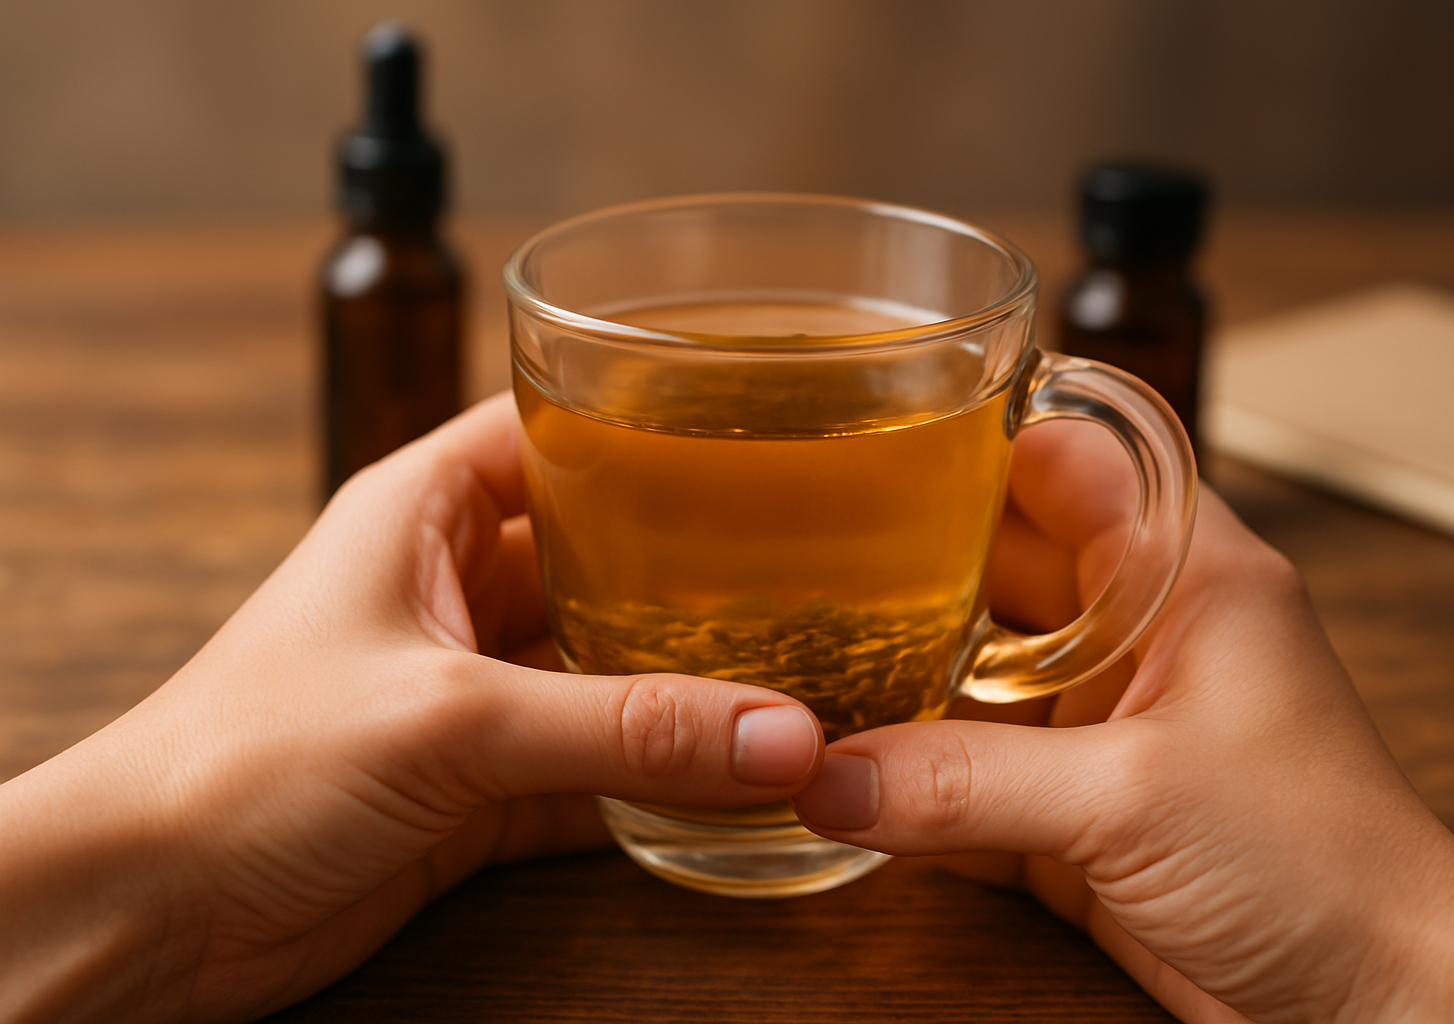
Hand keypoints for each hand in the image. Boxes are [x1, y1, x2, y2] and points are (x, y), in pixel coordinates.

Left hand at [0, 393, 823, 1023]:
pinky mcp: (479, 784)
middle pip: (601, 552)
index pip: (554, 426)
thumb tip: (780, 735)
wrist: (152, 909)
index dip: (648, 422)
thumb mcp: (452, 720)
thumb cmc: (242, 762)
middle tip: (813, 565)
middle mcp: (452, 587)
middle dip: (697, 566)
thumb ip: (624, 726)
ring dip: (685, 682)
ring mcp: (471, 689)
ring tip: (798, 672)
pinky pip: (594, 767)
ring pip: (606, 666)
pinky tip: (736, 780)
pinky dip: (658, 779)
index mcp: (424, 510)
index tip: (757, 431)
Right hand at [793, 420, 1453, 1022]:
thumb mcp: (1129, 800)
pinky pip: (971, 776)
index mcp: (1183, 575)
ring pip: (972, 675)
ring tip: (796, 665)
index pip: (1066, 462)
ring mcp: (1102, 723)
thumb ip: (966, 786)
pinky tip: (842, 777)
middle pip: (995, 567)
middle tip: (793, 557)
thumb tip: (826, 776)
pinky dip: (911, 780)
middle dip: (901, 566)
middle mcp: (1136, 635)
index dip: (970, 444)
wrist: (1371, 1004)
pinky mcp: (1077, 808)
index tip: (863, 441)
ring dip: (896, 682)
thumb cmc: (1327, 866)